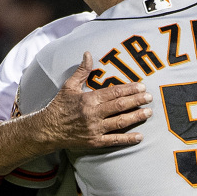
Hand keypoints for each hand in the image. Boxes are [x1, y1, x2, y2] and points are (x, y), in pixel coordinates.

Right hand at [0, 52, 152, 175]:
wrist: (47, 130)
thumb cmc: (59, 106)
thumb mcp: (69, 86)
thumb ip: (82, 71)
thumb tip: (88, 53)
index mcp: (89, 99)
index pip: (113, 92)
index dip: (129, 89)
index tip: (141, 86)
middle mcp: (93, 114)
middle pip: (120, 106)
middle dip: (137, 101)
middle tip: (149, 97)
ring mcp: (95, 129)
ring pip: (120, 122)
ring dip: (136, 117)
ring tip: (148, 112)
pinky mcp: (95, 142)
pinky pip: (114, 140)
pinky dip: (127, 139)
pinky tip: (140, 136)